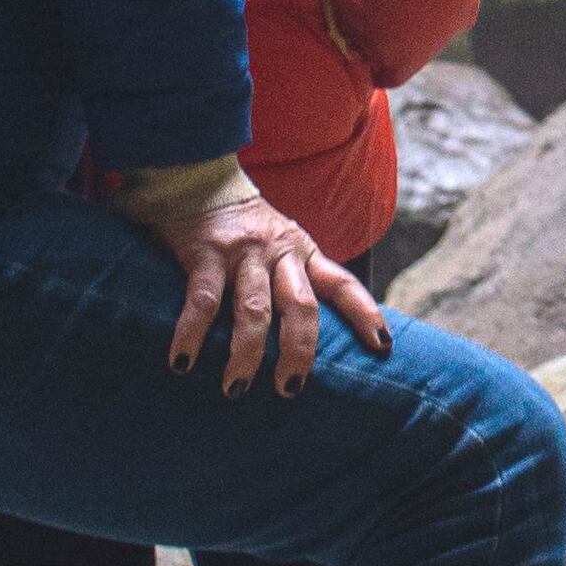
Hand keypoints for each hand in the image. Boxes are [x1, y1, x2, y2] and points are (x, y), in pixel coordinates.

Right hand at [116, 163, 394, 394]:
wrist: (195, 176)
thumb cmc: (239, 224)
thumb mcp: (279, 242)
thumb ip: (292, 277)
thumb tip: (306, 332)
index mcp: (302, 251)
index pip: (342, 284)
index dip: (364, 314)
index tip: (382, 347)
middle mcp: (279, 252)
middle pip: (302, 307)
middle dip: (299, 351)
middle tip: (290, 389)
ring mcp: (244, 253)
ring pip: (255, 310)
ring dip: (247, 354)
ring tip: (236, 389)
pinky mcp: (206, 252)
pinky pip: (204, 301)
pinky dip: (192, 334)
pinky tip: (182, 362)